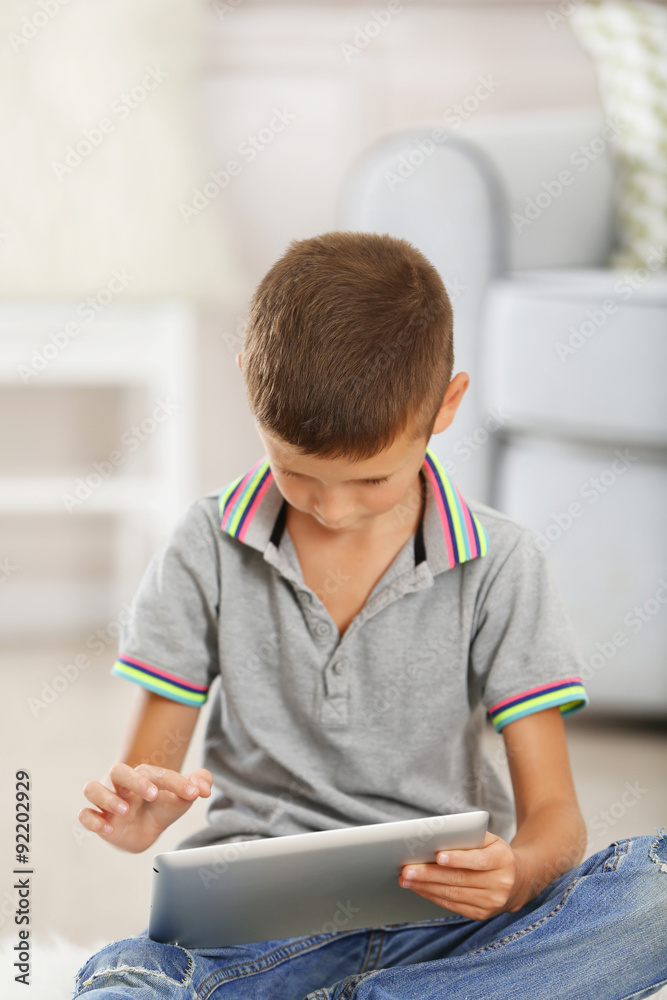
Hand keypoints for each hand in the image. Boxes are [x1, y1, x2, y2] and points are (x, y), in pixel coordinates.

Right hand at [78, 764, 212, 853]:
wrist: (144, 831)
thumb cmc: (162, 808)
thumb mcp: (182, 798)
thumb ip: (197, 784)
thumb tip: (205, 786)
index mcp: (143, 775)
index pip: (156, 773)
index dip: (176, 782)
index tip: (193, 794)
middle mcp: (122, 785)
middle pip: (118, 771)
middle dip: (134, 781)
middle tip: (152, 795)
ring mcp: (107, 802)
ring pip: (92, 788)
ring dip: (106, 798)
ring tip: (124, 810)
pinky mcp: (98, 820)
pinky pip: (85, 815)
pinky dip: (92, 821)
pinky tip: (108, 830)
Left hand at [398, 831, 522, 920]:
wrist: (518, 881)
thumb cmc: (495, 853)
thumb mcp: (490, 840)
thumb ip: (470, 837)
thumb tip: (437, 838)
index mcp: (503, 860)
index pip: (479, 860)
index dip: (458, 859)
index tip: (437, 856)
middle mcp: (500, 884)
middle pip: (460, 879)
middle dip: (430, 874)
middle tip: (407, 869)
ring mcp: (491, 903)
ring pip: (453, 895)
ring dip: (426, 887)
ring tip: (406, 879)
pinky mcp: (481, 914)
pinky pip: (453, 906)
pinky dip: (433, 897)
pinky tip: (419, 889)